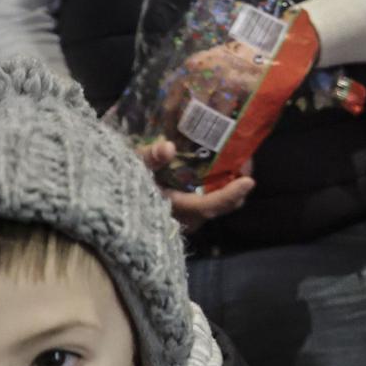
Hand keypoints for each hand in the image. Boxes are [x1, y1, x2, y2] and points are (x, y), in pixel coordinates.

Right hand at [135, 137, 254, 230]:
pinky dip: (220, 189)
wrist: (117, 192)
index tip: (248, 181)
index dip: (228, 195)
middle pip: (219, 207)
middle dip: (237, 188)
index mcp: (173, 207)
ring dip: (230, 187)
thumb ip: (150, 157)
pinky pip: (210, 203)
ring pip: (217, 206)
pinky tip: (224, 170)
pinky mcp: (187, 213)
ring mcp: (186, 218)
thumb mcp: (134, 164)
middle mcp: (183, 218)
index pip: (207, 206)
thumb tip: (168, 148)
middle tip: (246, 163)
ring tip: (239, 162)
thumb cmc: (126, 177)